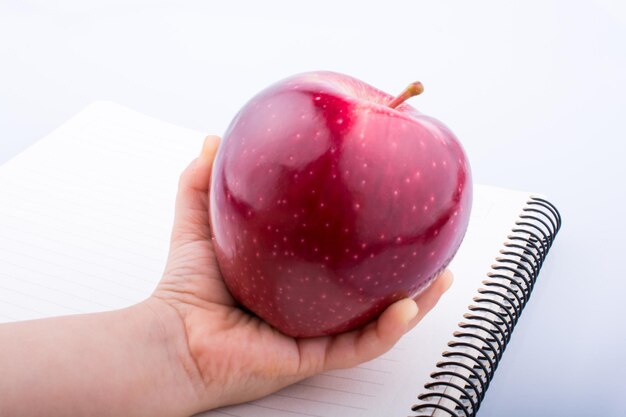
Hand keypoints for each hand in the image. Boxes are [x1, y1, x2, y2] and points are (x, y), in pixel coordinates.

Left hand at [150, 135, 453, 413]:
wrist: (172, 339)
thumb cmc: (185, 289)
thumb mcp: (200, 224)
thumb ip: (202, 182)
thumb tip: (213, 139)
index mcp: (296, 284)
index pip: (342, 263)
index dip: (370, 243)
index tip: (392, 213)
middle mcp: (312, 311)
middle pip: (371, 294)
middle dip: (407, 273)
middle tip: (434, 246)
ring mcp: (316, 337)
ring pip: (378, 324)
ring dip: (417, 304)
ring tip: (443, 276)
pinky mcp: (311, 360)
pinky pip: (359, 346)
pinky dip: (387, 329)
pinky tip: (408, 304)